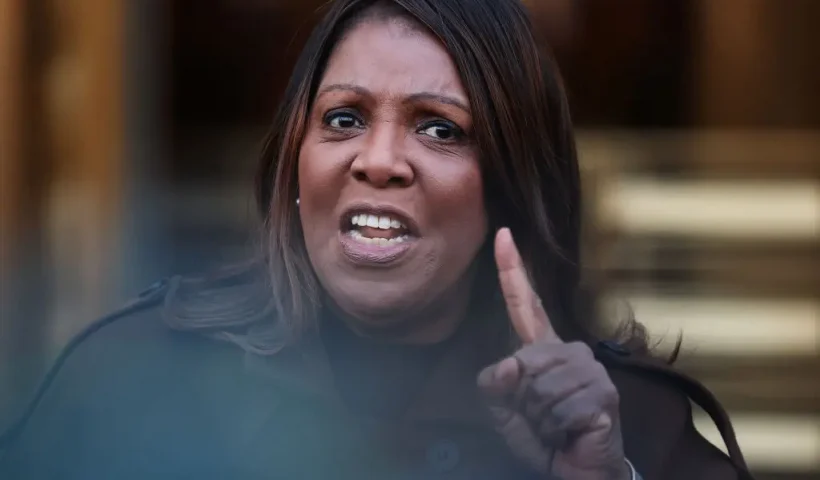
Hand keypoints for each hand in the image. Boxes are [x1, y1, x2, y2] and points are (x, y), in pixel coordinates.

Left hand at [477, 228, 628, 478]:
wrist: (578, 472)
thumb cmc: (543, 436)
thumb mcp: (503, 411)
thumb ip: (493, 384)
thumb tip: (511, 366)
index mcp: (544, 349)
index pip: (525, 304)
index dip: (512, 269)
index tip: (502, 234)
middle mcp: (571, 351)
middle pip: (523, 362)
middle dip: (522, 401)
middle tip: (542, 419)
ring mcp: (591, 370)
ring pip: (539, 387)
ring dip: (539, 417)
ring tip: (557, 426)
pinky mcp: (604, 393)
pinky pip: (560, 408)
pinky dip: (556, 429)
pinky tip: (571, 432)